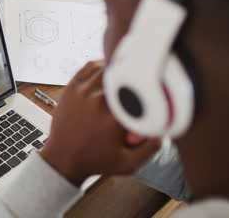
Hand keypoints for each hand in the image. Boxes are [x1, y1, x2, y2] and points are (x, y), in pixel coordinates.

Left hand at [40, 60, 160, 185]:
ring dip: (119, 69)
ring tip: (126, 74)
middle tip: (140, 81)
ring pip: (107, 67)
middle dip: (134, 77)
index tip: (153, 90)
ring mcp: (82, 93)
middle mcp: (97, 102)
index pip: (139, 91)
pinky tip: (108, 69)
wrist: (63, 158)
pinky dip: (101, 64)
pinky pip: (89, 67)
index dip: (149, 88)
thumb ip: (151, 148)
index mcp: (113, 118)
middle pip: (125, 75)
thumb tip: (164, 129)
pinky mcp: (72, 89)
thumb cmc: (94, 161)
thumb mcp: (128, 164)